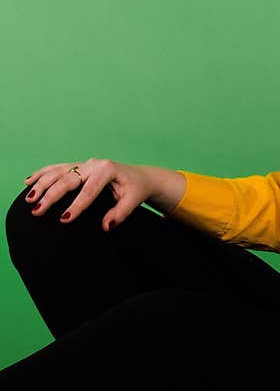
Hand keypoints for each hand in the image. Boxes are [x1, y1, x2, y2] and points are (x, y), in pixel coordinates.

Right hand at [23, 158, 152, 231]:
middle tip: (37, 211)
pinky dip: (42, 174)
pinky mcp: (79, 166)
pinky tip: (28, 181)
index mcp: (107, 170)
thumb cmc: (136, 189)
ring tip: (29, 198)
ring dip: (42, 183)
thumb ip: (120, 213)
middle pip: (68, 179)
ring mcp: (85, 164)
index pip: (88, 190)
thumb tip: (105, 227)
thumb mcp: (133, 201)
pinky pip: (57, 168)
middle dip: (51, 195)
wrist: (139, 177)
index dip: (76, 206)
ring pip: (58, 171)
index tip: (64, 219)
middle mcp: (94, 164)